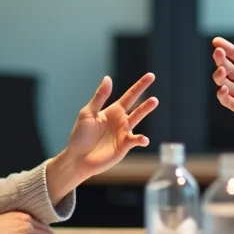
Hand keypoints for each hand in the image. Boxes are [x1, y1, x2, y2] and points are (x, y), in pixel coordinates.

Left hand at [47, 73, 158, 200]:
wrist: (77, 157)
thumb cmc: (80, 135)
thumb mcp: (88, 113)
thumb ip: (100, 97)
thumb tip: (108, 78)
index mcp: (113, 111)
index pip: (130, 96)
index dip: (140, 86)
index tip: (151, 76)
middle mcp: (121, 121)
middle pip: (138, 108)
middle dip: (147, 101)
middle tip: (155, 95)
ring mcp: (124, 134)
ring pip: (138, 120)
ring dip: (145, 111)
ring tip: (153, 102)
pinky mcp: (124, 147)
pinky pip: (135, 141)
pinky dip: (140, 139)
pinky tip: (143, 139)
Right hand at [211, 25, 233, 144]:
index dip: (227, 48)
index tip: (216, 41)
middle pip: (229, 68)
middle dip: (221, 60)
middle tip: (217, 53)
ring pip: (226, 84)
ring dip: (220, 77)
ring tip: (221, 71)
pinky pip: (229, 102)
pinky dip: (223, 96)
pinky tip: (222, 89)